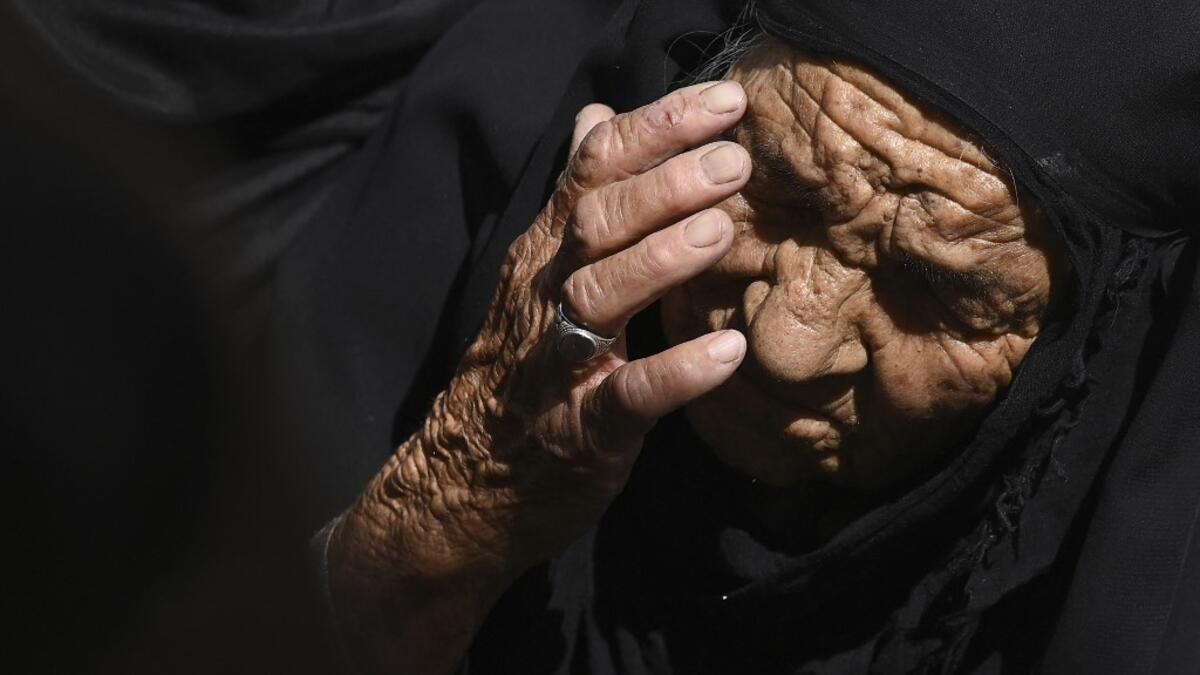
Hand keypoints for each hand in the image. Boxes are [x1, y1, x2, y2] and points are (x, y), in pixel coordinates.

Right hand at [339, 80, 751, 587]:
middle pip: (592, 223)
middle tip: (733, 160)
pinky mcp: (581, 429)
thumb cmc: (529, 361)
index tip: (724, 101)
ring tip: (720, 231)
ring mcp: (559, 362)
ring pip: (596, 298)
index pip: (592, 169)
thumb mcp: (545, 268)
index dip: (655, 128)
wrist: (472, 477)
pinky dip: (674, 372)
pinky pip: (625, 397)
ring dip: (658, 260)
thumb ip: (578, 193)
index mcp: (546, 250)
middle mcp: (545, 294)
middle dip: (662, 185)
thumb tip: (598, 112)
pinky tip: (726, 352)